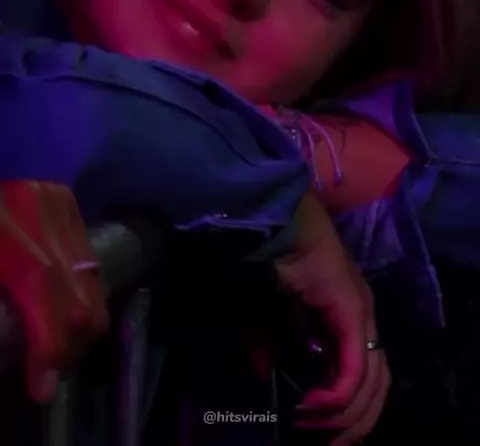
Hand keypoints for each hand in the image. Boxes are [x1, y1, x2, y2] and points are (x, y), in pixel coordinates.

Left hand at [0, 181, 107, 402]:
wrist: (6, 137)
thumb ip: (7, 274)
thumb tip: (10, 308)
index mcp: (16, 242)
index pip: (43, 299)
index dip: (47, 349)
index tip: (40, 386)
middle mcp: (48, 230)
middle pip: (80, 303)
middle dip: (69, 348)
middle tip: (47, 371)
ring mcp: (66, 218)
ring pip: (93, 285)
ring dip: (82, 326)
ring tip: (59, 346)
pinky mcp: (73, 209)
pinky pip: (89, 262)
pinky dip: (84, 293)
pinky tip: (67, 305)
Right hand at [275, 190, 389, 444]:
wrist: (274, 224)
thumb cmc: (270, 260)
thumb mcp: (262, 313)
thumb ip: (266, 342)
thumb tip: (263, 371)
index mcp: (348, 316)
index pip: (366, 373)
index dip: (350, 409)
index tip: (323, 433)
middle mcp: (363, 316)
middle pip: (378, 385)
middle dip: (355, 422)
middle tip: (327, 444)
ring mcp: (362, 312)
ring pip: (372, 381)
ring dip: (347, 414)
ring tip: (316, 426)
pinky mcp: (353, 310)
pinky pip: (355, 365)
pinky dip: (339, 392)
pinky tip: (317, 404)